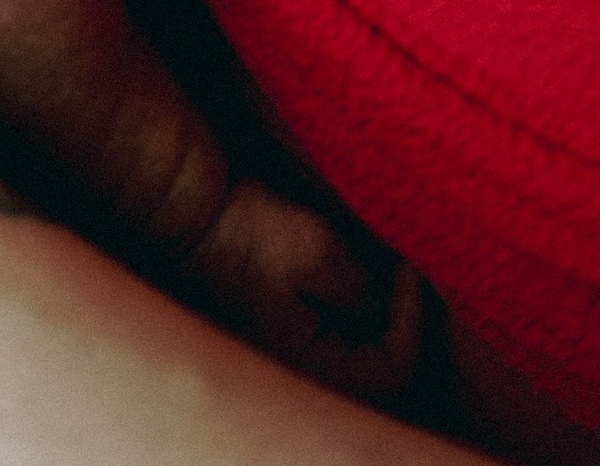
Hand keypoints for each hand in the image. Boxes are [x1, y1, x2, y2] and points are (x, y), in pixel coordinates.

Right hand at [186, 179, 425, 407]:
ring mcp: (286, 365)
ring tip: (381, 274)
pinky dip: (350, 320)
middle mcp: (297, 380)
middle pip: (376, 374)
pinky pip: (331, 348)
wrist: (187, 219)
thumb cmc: (248, 233)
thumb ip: (366, 290)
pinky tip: (348, 282)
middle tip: (403, 275)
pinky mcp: (279, 344)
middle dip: (399, 324)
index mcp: (308, 370)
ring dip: (375, 322)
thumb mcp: (319, 251)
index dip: (412, 319)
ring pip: (355, 362)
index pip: (391, 370)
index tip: (407, 267)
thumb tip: (391, 303)